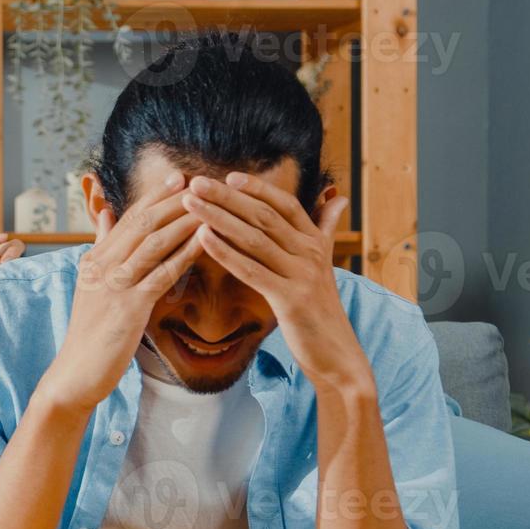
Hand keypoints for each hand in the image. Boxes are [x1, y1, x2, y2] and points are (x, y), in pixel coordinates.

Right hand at [38, 169, 204, 410]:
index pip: (127, 218)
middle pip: (141, 223)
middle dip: (171, 199)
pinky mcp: (129, 307)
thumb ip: (102, 246)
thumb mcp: (91, 283)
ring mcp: (114, 285)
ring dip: (182, 221)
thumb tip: (107, 214)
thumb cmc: (90, 331)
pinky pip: (162, 273)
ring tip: (208, 204)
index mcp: (94, 258)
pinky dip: (184, 254)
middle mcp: (102, 265)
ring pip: (152, 243)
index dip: (154, 196)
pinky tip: (204, 241)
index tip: (177, 177)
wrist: (77, 371)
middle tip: (199, 180)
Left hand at [180, 172, 364, 387]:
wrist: (337, 352)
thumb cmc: (321, 308)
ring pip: (254, 238)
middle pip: (264, 216)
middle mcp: (310, 253)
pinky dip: (225, 252)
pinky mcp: (290, 299)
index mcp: (315, 242)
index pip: (285, 205)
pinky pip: (252, 270)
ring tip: (191, 204)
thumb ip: (326, 228)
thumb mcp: (326, 263)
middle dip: (228, 197)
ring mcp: (301, 275)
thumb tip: (338, 197)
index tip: (228, 176)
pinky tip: (202, 239)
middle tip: (197, 183)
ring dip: (219, 218)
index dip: (258, 189)